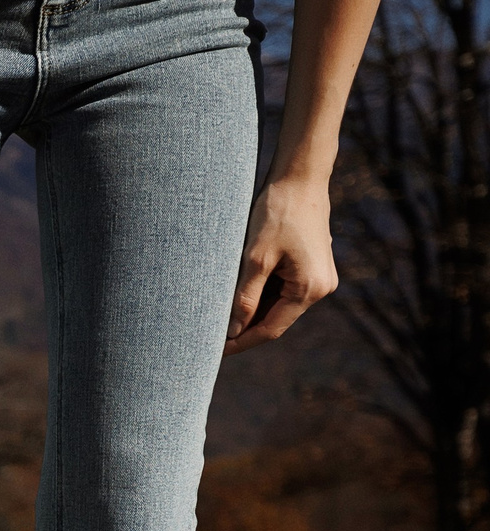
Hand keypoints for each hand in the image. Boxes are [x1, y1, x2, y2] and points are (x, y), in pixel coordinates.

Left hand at [226, 175, 336, 354]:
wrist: (301, 179)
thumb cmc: (277, 213)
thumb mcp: (256, 258)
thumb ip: (245, 297)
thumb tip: (233, 331)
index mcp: (310, 288)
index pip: (270, 329)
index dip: (241, 342)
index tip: (213, 350)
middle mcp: (321, 287)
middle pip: (276, 320)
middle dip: (244, 329)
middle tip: (209, 338)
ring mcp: (319, 277)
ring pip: (279, 306)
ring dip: (251, 312)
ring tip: (218, 318)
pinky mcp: (313, 267)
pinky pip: (284, 291)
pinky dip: (261, 296)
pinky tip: (237, 296)